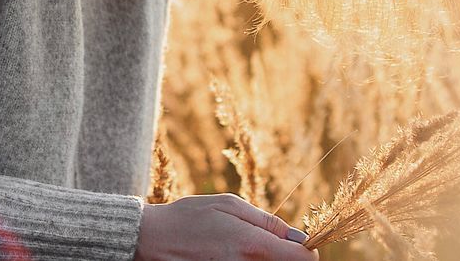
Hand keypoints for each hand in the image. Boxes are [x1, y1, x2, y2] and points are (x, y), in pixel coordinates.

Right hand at [135, 193, 315, 259]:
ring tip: (240, 247)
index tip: (296, 243)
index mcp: (253, 246)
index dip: (306, 249)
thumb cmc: (190, 217)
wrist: (153, 241)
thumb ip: (267, 221)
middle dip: (283, 255)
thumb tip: (298, 237)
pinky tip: (230, 255)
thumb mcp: (229, 205)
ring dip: (265, 260)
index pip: (303, 259)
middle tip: (265, 242)